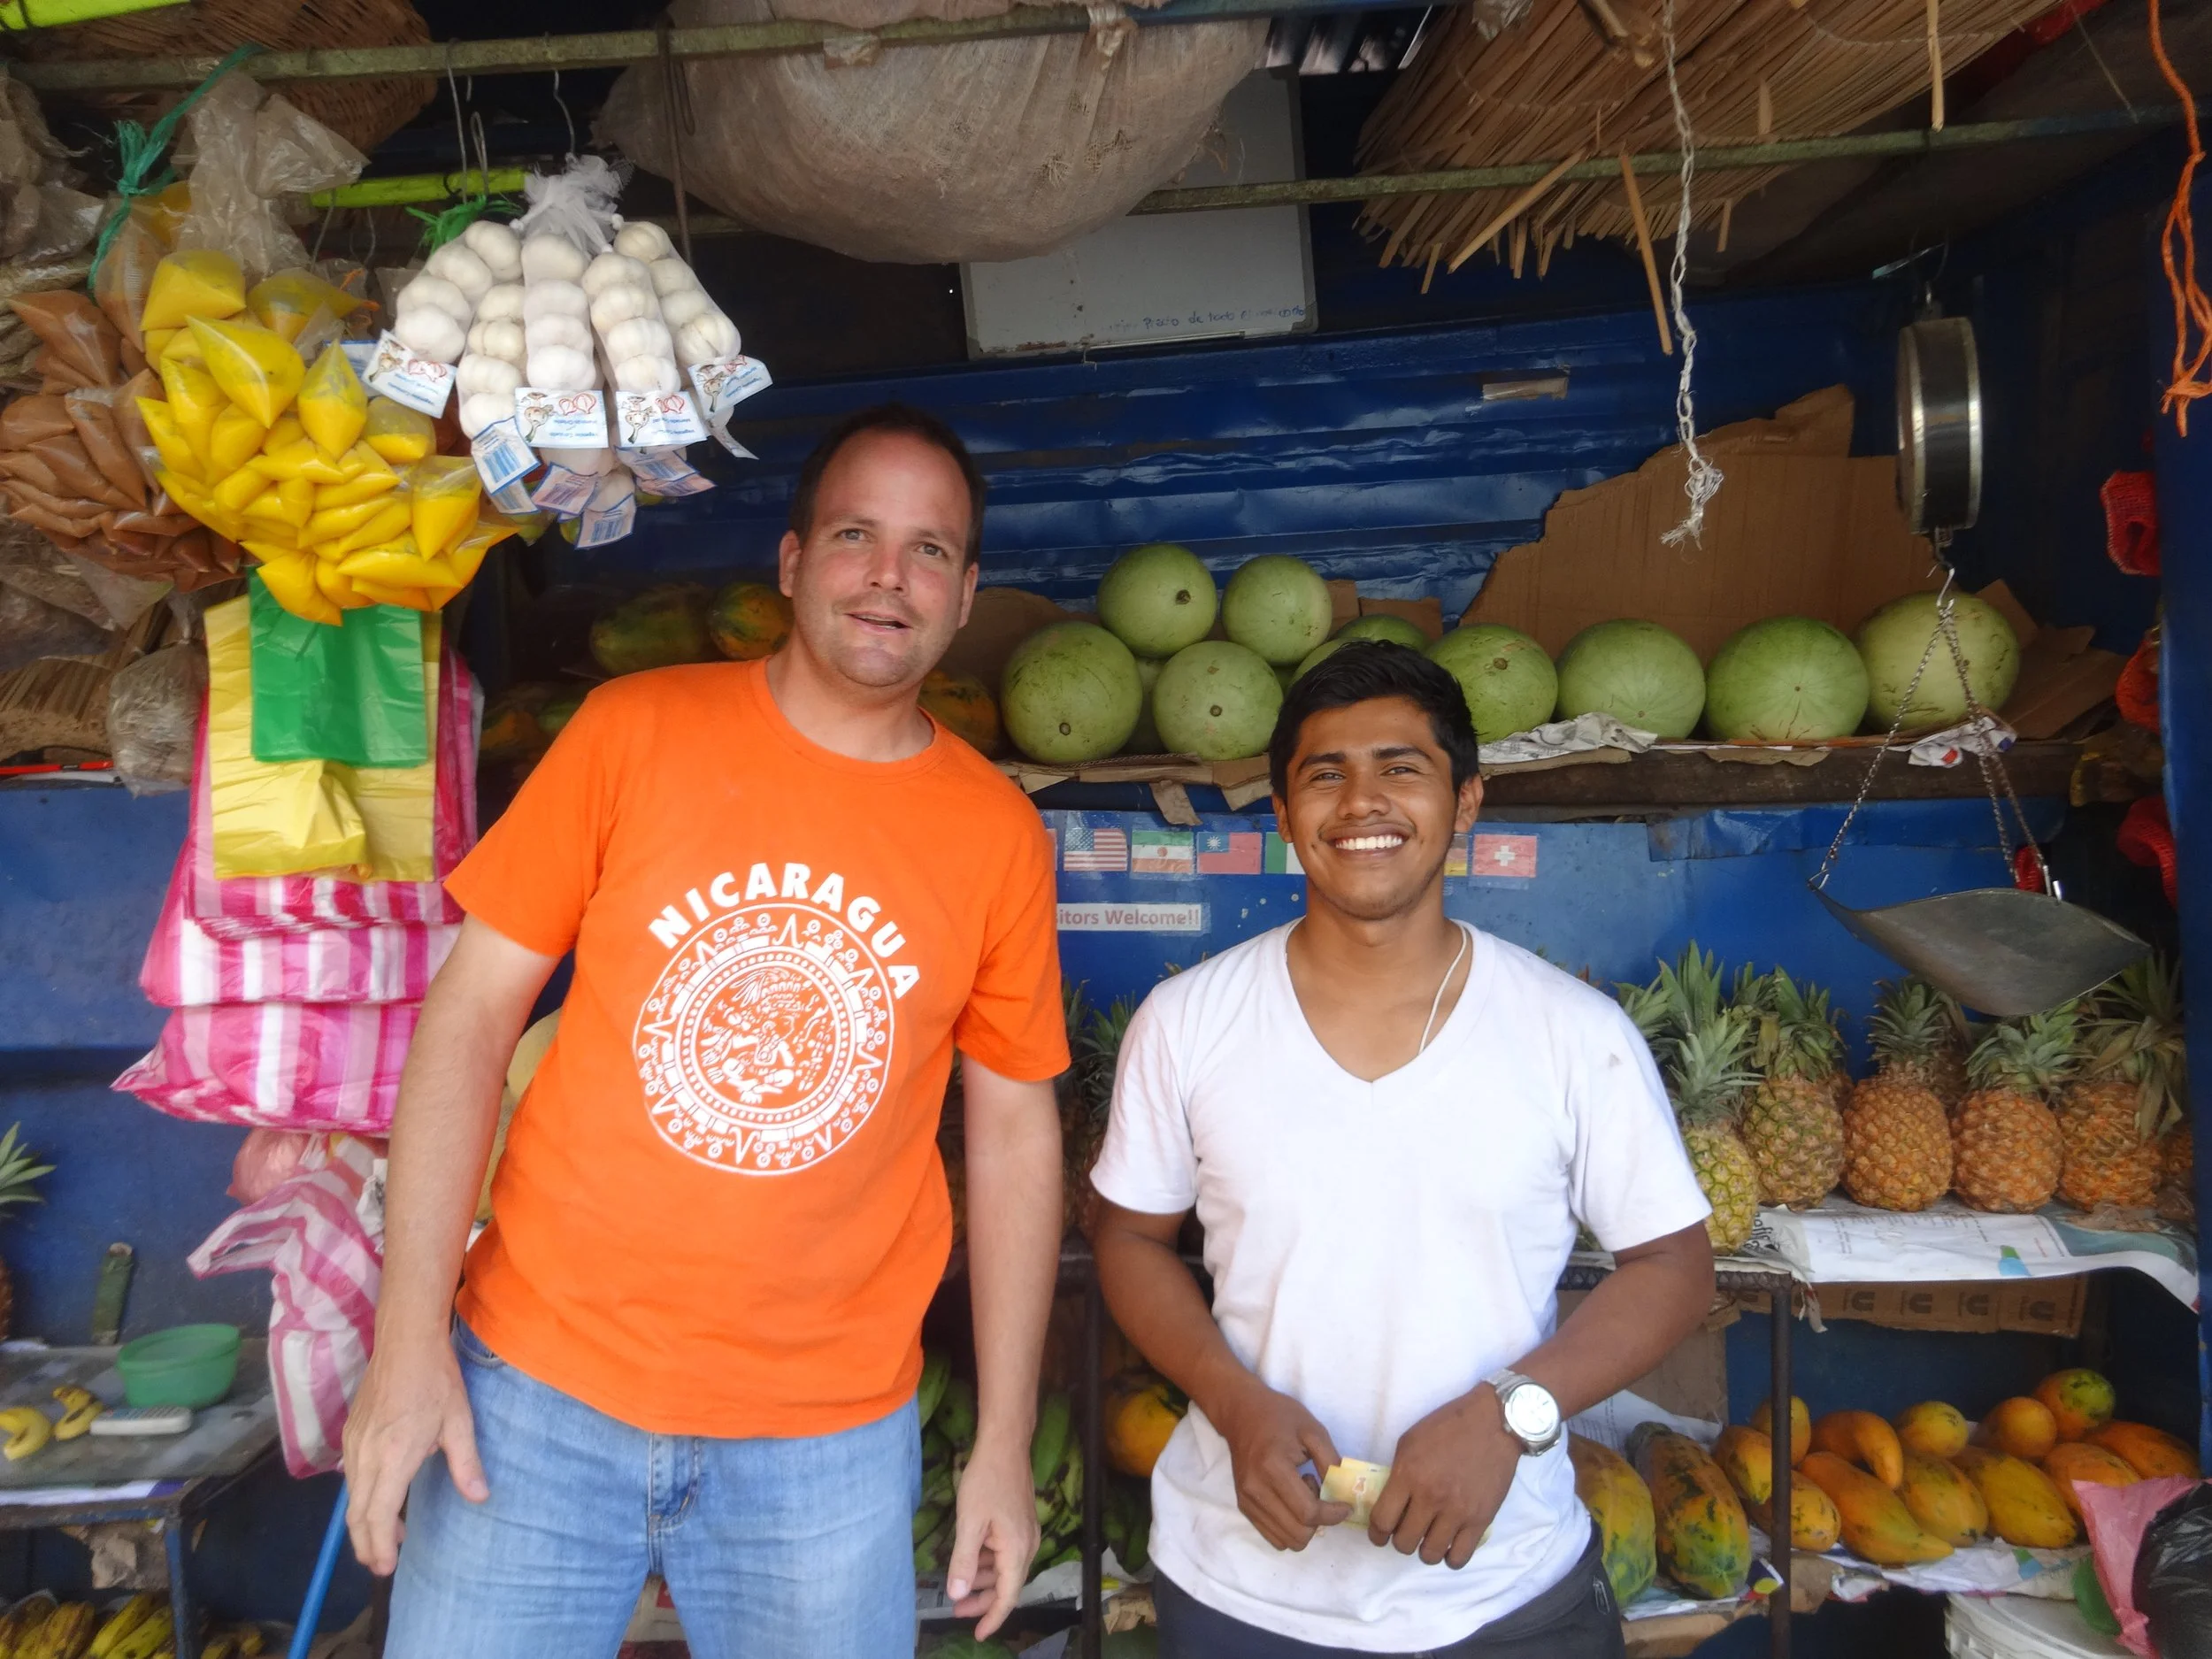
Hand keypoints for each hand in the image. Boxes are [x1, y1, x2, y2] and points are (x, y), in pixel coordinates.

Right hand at [342, 1330, 487, 1574]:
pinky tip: (380, 1499)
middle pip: (356, 1514)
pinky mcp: (350, 1432)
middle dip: (366, 1544)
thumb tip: (480, 1498)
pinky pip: (350, 1476)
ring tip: (386, 1538)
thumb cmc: (436, 1379)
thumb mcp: (459, 1421)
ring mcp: (353, 1443)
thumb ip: (466, 1463)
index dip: (379, 1546)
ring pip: (351, 1497)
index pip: (378, 1515)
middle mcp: (366, 1455)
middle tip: (382, 1565)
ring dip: (364, 1523)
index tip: (386, 1567)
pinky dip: (361, 1498)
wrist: (405, 1341)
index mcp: (393, 1456)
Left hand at [945, 1435, 1036, 1637]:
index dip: (993, 1618)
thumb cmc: (986, 1480)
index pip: (1008, 1596)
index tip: (977, 1634)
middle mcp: (1027, 1545)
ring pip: (1006, 1569)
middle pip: (1008, 1585)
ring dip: (984, 1581)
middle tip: (957, 1611)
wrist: (1005, 1444)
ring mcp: (1025, 1533)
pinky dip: (989, 1563)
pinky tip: (971, 1560)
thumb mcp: (969, 1522)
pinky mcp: (1020, 1523)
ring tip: (960, 1588)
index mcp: (1017, 1549)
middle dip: (983, 1601)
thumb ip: (964, 1560)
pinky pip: (1005, 1553)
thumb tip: (958, 1594)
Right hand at [1211, 1376, 1351, 1551]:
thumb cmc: (1280, 1416)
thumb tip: (1343, 1494)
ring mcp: (1247, 1501)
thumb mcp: (1313, 1431)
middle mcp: (1255, 1490)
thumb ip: (1331, 1462)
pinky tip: (1290, 1502)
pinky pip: (1273, 1538)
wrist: (1242, 1413)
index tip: (1345, 1506)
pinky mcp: (1243, 1507)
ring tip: (1302, 1496)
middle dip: (1319, 1522)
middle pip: (1298, 1534)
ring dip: (1304, 1526)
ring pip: (1286, 1542)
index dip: (1333, 1515)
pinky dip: (1290, 1528)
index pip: (1307, 1513)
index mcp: (1273, 1468)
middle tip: (1319, 1493)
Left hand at [1368, 1386, 1517, 1568]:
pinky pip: (1459, 1558)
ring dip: (1425, 1549)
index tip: (1379, 1534)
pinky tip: (1449, 1543)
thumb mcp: (1409, 1442)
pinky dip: (1450, 1557)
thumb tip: (1390, 1502)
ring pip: (1430, 1555)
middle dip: (1400, 1540)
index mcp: (1408, 1475)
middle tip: (1407, 1531)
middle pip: (1404, 1543)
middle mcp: (1431, 1497)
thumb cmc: (1447, 1427)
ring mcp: (1457, 1512)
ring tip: (1428, 1537)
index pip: (1382, 1521)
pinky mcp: (1481, 1520)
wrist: (1492, 1423)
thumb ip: (1398, 1474)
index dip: (1376, 1534)